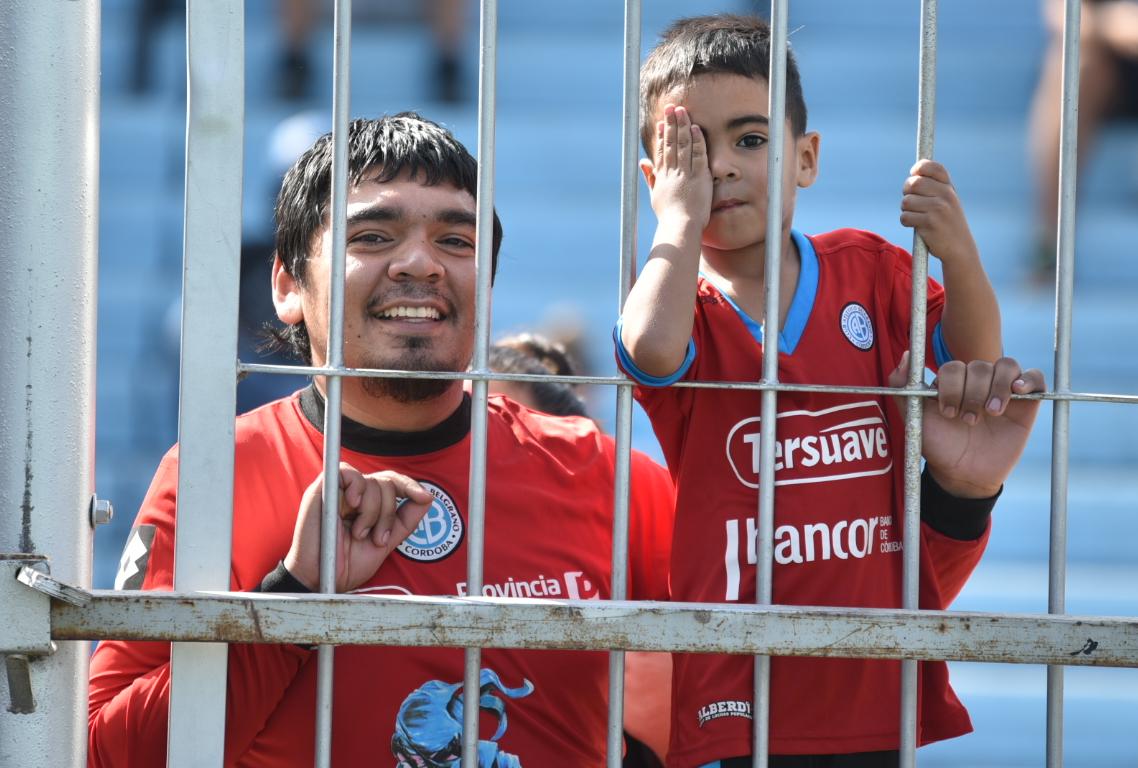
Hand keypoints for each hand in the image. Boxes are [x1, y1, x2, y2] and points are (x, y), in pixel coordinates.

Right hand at [283, 463, 432, 591]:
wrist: (321, 580)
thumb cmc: (346, 564)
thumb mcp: (386, 542)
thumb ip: (406, 520)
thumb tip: (428, 497)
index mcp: (368, 504)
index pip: (392, 483)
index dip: (410, 486)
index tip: (425, 497)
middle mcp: (354, 494)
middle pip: (386, 483)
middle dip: (388, 513)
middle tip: (375, 538)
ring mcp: (338, 491)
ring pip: (371, 481)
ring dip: (372, 511)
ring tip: (358, 533)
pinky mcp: (321, 489)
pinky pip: (346, 471)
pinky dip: (356, 486)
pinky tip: (352, 504)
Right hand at [642, 104, 711, 233]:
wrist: (679, 227)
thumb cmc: (669, 216)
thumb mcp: (656, 195)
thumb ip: (650, 177)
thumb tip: (642, 162)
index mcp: (662, 177)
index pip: (662, 151)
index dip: (662, 135)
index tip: (662, 122)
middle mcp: (672, 172)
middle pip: (671, 143)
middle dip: (671, 124)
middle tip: (671, 107)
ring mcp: (685, 174)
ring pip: (683, 145)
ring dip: (683, 126)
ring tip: (681, 110)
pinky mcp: (699, 178)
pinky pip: (698, 155)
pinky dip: (697, 141)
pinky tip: (695, 128)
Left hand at [889, 353, 1045, 498]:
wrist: (963, 473)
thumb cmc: (939, 445)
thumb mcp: (914, 417)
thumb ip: (902, 386)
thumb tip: (908, 354)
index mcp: (953, 381)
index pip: (954, 366)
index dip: (950, 387)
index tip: (947, 413)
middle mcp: (977, 381)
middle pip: (979, 366)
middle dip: (971, 394)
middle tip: (967, 420)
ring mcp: (1003, 390)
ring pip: (1006, 366)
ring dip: (996, 388)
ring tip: (990, 414)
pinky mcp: (1027, 403)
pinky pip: (1036, 378)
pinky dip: (1029, 379)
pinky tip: (1017, 391)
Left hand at [900, 160, 979, 266]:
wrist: (960, 248)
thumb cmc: (948, 223)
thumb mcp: (947, 201)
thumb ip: (934, 186)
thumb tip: (914, 173)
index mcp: (949, 188)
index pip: (932, 167)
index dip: (919, 168)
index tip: (914, 173)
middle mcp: (946, 195)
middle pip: (913, 183)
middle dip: (906, 192)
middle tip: (911, 201)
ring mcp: (938, 208)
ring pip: (906, 202)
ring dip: (906, 210)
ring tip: (917, 216)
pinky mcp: (930, 223)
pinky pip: (905, 217)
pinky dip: (907, 222)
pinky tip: (918, 227)